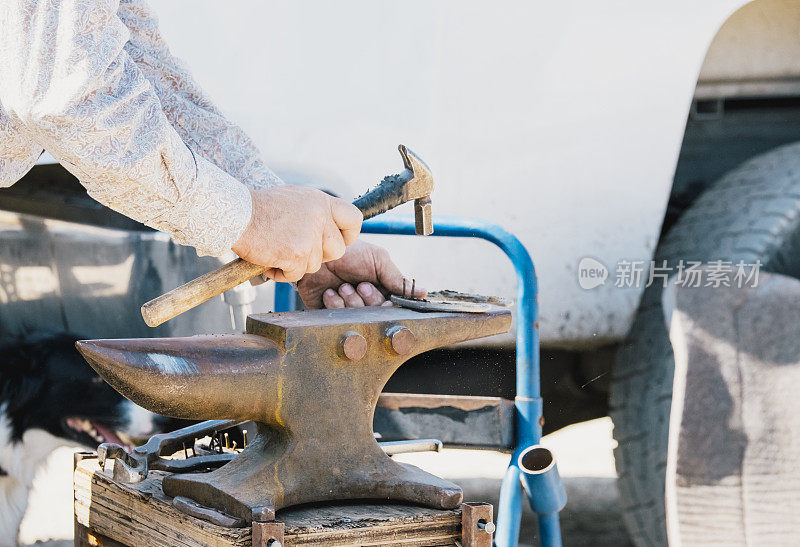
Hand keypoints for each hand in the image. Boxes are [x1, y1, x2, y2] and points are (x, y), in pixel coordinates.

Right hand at [232, 186, 361, 282]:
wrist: (235, 214)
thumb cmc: (259, 208)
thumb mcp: (294, 198)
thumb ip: (315, 212)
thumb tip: (329, 226)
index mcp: (321, 201)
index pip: (354, 219)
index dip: (349, 235)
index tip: (338, 241)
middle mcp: (319, 217)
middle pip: (337, 250)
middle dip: (320, 256)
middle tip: (299, 251)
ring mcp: (309, 236)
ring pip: (315, 265)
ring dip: (297, 264)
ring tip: (277, 251)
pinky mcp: (296, 254)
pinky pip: (297, 275)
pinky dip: (282, 273)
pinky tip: (270, 261)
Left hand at [295, 241, 425, 308]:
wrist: (316, 251)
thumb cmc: (348, 251)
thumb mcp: (378, 260)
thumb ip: (398, 278)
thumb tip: (423, 292)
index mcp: (382, 290)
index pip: (393, 309)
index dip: (386, 305)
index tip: (379, 292)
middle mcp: (367, 302)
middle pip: (376, 316)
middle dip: (368, 300)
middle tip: (359, 284)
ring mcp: (349, 310)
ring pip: (358, 319)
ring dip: (350, 301)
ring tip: (342, 285)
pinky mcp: (330, 316)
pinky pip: (338, 320)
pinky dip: (334, 305)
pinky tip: (330, 293)